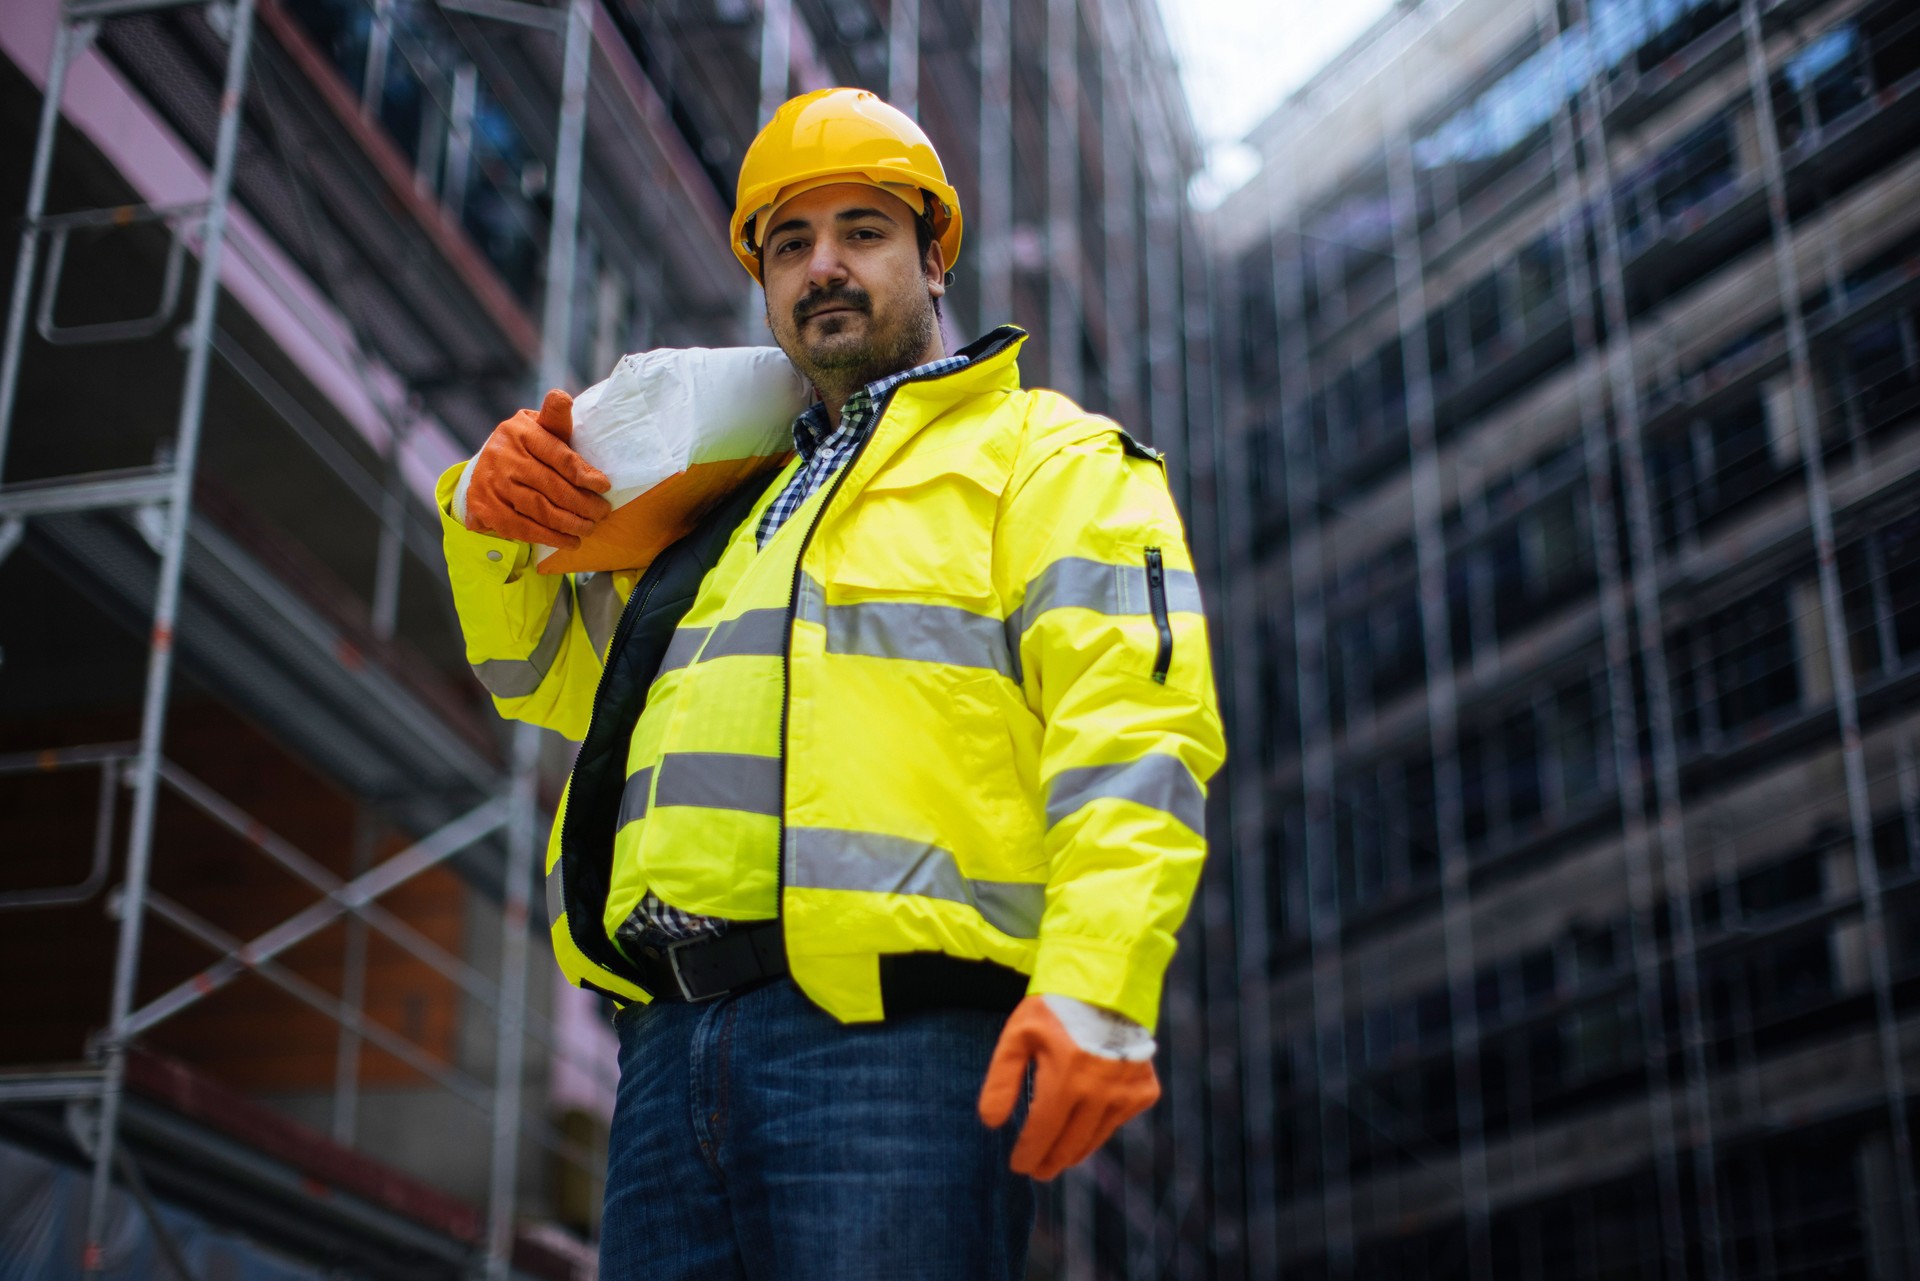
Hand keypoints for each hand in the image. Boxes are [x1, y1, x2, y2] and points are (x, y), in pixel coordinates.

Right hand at [464, 389, 611, 546]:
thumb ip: (556, 419)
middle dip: (583, 504)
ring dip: (570, 523)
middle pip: (552, 486)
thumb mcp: (539, 427)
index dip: (585, 474)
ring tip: (589, 528)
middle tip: (602, 513)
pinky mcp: (485, 506)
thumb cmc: (526, 446)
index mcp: (520, 430)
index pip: (560, 456)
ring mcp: (491, 482)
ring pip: (540, 509)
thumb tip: (562, 397)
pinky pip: (523, 527)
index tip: (605, 487)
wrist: (484, 468)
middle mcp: (503, 455)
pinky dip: (550, 537)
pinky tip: (569, 541)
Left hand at [977, 995, 1159, 1180]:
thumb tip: (991, 1124)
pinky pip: (1117, 1122)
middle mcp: (1100, 1090)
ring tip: (1058, 1158)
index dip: (1028, 1154)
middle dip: (1050, 1161)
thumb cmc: (1055, 1009)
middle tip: (1037, 1170)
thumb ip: (1001, 1081)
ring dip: (1074, 1152)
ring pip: (1095, 1139)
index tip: (1019, 1166)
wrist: (1108, 985)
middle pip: (1070, 1144)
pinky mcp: (1145, 1090)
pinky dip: (1100, 1127)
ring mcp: (1127, 1092)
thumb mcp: (1018, 1037)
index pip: (1043, 1132)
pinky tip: (1086, 1124)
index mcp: (1066, 1077)